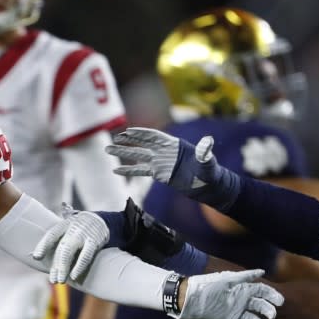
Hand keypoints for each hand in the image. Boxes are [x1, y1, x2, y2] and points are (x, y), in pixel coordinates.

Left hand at [32, 203, 107, 282]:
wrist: (99, 220)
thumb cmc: (77, 229)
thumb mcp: (66, 229)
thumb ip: (56, 241)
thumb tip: (37, 259)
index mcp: (63, 225)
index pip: (51, 234)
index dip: (43, 245)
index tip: (36, 257)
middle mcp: (72, 229)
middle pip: (61, 247)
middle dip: (56, 264)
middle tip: (52, 280)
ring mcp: (83, 235)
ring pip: (70, 251)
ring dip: (64, 267)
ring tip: (60, 281)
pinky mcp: (94, 241)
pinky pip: (86, 255)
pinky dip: (79, 266)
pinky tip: (74, 276)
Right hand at [106, 128, 239, 209]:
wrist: (208, 186)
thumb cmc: (210, 172)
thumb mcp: (208, 162)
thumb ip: (205, 152)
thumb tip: (208, 142)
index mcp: (174, 145)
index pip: (154, 136)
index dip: (141, 133)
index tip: (128, 132)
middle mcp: (164, 151)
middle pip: (142, 144)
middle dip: (127, 141)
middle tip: (112, 140)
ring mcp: (160, 162)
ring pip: (138, 156)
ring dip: (123, 153)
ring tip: (108, 150)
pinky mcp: (159, 174)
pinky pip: (141, 171)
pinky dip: (129, 170)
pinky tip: (116, 170)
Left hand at [178, 269, 282, 318]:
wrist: (189, 297)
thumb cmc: (208, 284)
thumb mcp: (226, 279)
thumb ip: (244, 276)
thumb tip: (262, 271)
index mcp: (243, 288)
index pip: (262, 291)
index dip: (272, 295)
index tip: (279, 301)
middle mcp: (242, 300)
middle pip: (260, 306)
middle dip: (267, 310)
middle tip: (271, 315)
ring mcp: (236, 311)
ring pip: (252, 318)